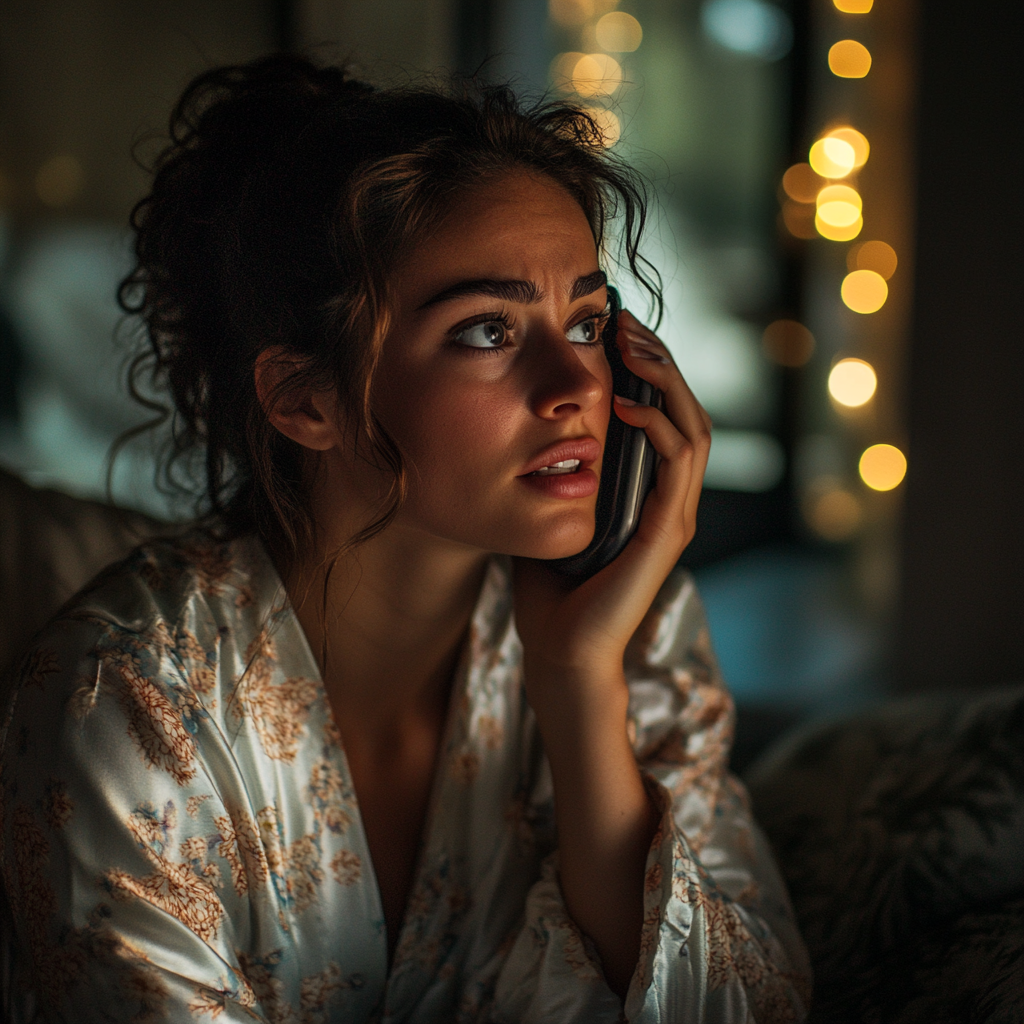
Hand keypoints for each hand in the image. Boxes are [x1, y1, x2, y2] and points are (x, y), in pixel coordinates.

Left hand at [513, 308, 711, 713]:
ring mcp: (673, 516)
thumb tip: (532, 426)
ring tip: (631, 348)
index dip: (645, 369)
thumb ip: (557, 471)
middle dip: (659, 361)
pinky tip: (625, 405)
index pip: (663, 415)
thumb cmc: (550, 589)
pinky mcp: (666, 533)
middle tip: (626, 323)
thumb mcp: (553, 511)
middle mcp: (669, 500)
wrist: (558, 651)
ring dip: (665, 382)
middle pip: (686, 411)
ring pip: (693, 428)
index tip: (613, 329)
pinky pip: (677, 464)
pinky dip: (657, 427)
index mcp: (646, 492)